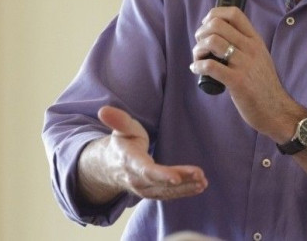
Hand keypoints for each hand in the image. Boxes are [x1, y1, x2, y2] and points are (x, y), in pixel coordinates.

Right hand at [77, 106, 207, 204]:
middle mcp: (136, 179)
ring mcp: (144, 188)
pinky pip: (168, 194)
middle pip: (160, 182)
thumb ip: (117, 120)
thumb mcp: (120, 129)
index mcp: (129, 162)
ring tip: (203, 181)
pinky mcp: (152, 192)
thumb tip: (103, 110)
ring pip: (166, 190)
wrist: (110, 166)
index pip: (146, 170)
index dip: (161, 175)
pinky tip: (199, 186)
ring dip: (186, 187)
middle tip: (200, 175)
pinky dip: (185, 192)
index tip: (176, 177)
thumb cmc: (122, 143)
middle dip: (181, 180)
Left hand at [190, 7, 302, 142]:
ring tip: (198, 58)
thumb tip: (220, 35)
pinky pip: (210, 66)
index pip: (234, 13)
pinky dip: (198, 66)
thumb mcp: (260, 57)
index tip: (206, 26)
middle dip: (201, 33)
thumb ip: (245, 45)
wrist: (277, 110)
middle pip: (217, 25)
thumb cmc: (264, 85)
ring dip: (198, 49)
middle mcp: (251, 48)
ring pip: (212, 42)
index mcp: (255, 40)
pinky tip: (196, 69)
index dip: (214, 14)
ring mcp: (244, 64)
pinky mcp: (237, 81)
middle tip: (199, 45)